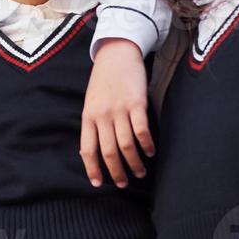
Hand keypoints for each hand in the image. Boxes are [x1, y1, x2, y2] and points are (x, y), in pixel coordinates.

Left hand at [80, 39, 153, 187]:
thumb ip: (93, 124)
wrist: (116, 54)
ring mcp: (119, 110)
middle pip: (109, 152)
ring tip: (141, 172)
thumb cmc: (103, 80)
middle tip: (124, 183)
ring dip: (135, 163)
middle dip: (117, 172)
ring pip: (126, 145)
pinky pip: (141, 131)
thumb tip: (93, 149)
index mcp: (88, 117)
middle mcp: (102, 116)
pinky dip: (147, 145)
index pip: (87, 149)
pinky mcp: (136, 103)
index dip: (93, 169)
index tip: (98, 183)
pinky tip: (151, 152)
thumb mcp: (91, 102)